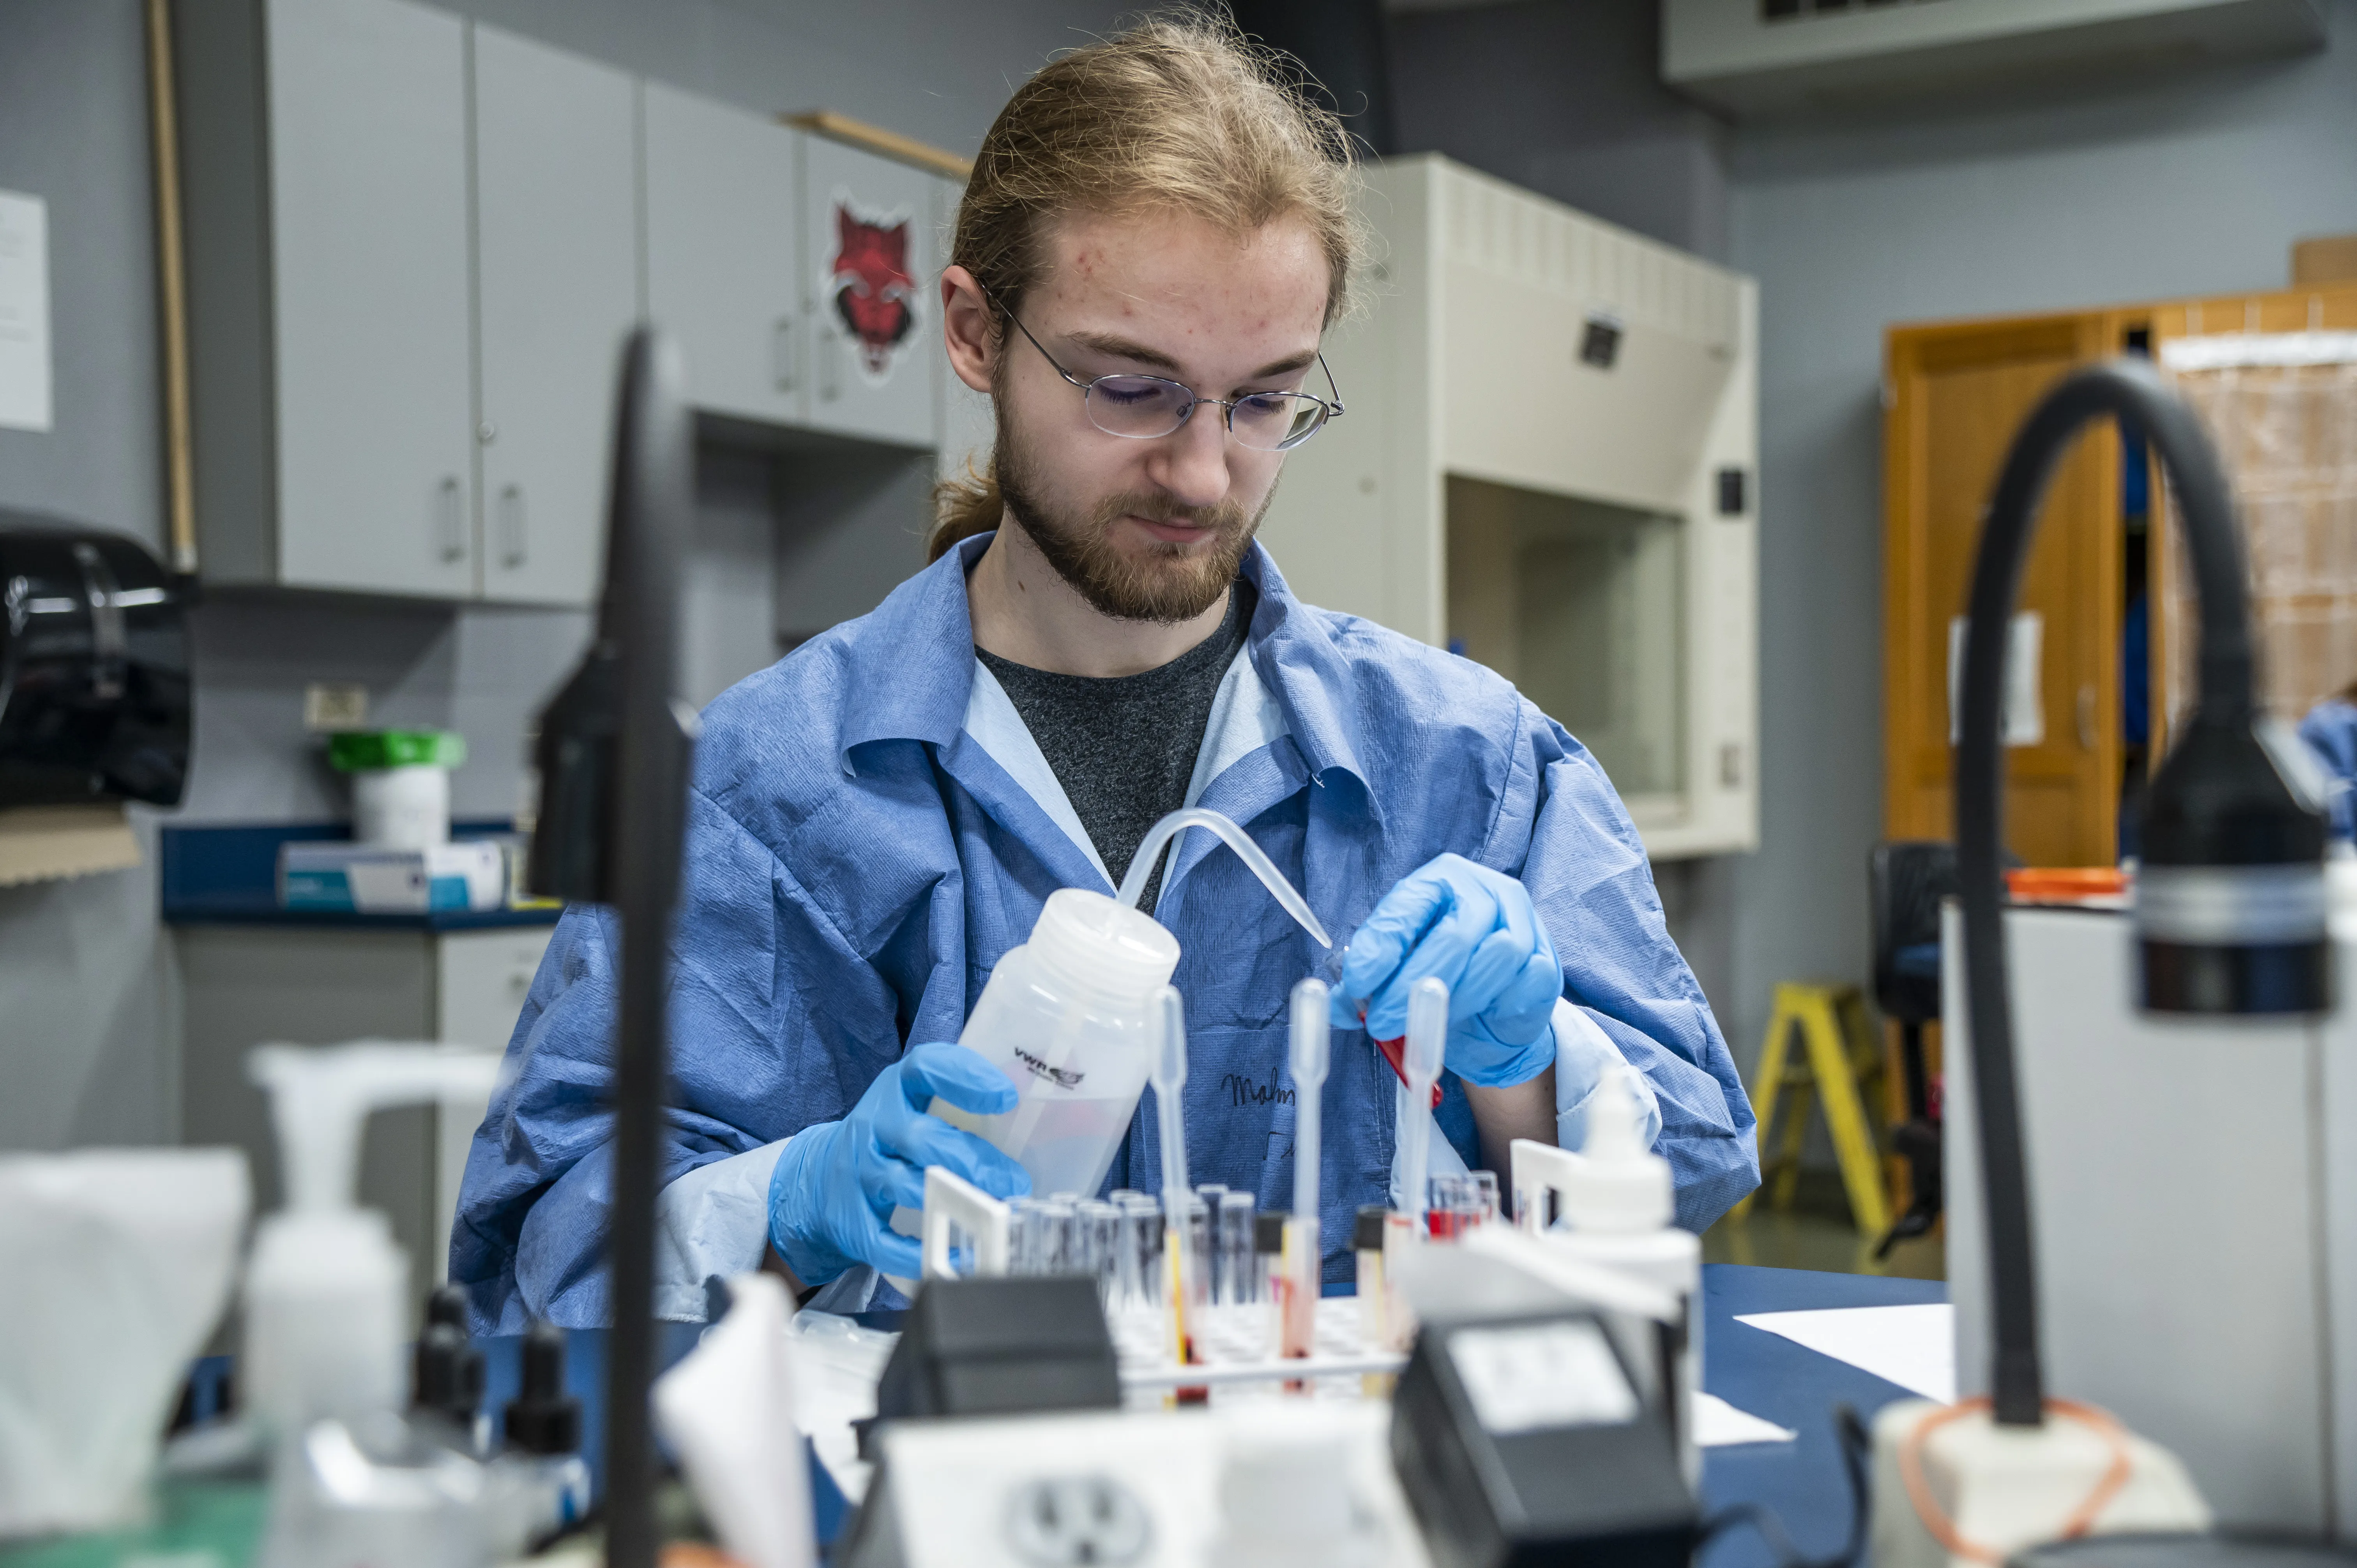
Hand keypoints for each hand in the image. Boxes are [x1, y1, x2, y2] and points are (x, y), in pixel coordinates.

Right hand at [765, 1041, 1031, 1283]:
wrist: (816, 1181)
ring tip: (996, 1212)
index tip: (1006, 1095)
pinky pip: (888, 1243)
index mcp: (894, 1093)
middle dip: (973, 1160)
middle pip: (921, 1138)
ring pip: (905, 1186)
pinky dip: (924, 1252)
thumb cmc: (888, 1140)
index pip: (925, 1068)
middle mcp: (874, 1129)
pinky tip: (961, 1254)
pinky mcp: (854, 1223)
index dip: (965, 1077)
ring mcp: (861, 1176)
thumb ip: (959, 1105)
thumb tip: (1041, 1116)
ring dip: (955, 1200)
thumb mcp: (912, 1108)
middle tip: (1015, 1181)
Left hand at [1328, 853, 1560, 1087]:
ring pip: (1496, 957)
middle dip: (1412, 984)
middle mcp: (1485, 892)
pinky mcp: (1547, 962)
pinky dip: (1495, 1007)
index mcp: (1440, 881)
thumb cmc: (1438, 978)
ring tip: (1426, 1027)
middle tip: (1381, 1021)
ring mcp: (1523, 923)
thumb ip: (1365, 987)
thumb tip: (1334, 1005)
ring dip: (1456, 999)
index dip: (1381, 945)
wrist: (1492, 1011)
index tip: (1357, 984)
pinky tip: (1475, 1016)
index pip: (1409, 904)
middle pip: (1455, 934)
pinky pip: (1525, 984)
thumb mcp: (1394, 975)